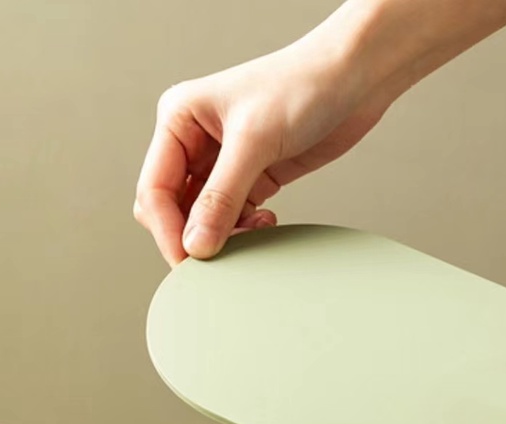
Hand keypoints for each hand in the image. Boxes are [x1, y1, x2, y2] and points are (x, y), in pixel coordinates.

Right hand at [133, 28, 391, 265]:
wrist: (352, 80)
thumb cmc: (301, 86)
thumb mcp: (254, 141)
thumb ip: (222, 197)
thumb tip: (196, 245)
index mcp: (179, 120)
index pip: (154, 189)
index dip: (168, 231)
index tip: (189, 262)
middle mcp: (195, 141)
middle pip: (173, 209)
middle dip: (192, 236)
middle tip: (221, 259)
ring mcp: (225, 161)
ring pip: (205, 218)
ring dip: (224, 235)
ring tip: (254, 233)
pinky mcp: (255, 176)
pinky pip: (235, 216)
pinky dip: (246, 229)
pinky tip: (268, 222)